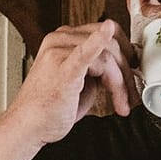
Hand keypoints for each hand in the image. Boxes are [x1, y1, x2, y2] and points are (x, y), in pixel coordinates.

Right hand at [1, 20, 135, 145]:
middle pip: (110, 45)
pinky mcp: (63, 69)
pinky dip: (97, 43)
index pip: (105, 32)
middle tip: (129, 95)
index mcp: (64, 40)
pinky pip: (84, 52)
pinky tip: (106, 34)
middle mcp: (60, 41)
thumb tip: (123, 67)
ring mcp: (59, 52)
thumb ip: (99, 70)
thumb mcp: (80, 82)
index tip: (131, 69)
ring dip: (119, 83)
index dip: (125, 50)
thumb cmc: (49, 108)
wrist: (29, 127)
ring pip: (107, 58)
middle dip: (125, 72)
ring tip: (120, 103)